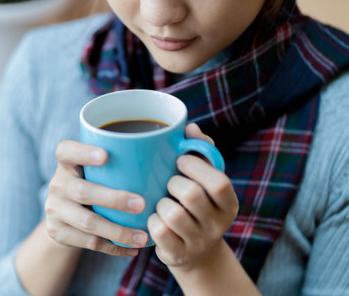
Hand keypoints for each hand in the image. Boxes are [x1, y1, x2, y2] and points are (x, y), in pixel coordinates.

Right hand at [45, 140, 147, 256]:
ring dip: (118, 231)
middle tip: (141, 204)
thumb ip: (118, 161)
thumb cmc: (94, 183)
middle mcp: (57, 184)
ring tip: (143, 236)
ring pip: (88, 222)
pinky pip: (89, 243)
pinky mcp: (58, 232)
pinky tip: (133, 248)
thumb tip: (167, 151)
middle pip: (82, 191)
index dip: (83, 152)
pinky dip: (114, 247)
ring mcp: (55, 210)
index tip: (106, 155)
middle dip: (114, 199)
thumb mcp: (96, 169)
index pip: (66, 151)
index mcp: (66, 162)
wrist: (64, 214)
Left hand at [147, 123, 238, 270]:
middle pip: (192, 195)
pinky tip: (155, 219)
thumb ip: (202, 151)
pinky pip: (158, 231)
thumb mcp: (205, 180)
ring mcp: (198, 242)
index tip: (180, 160)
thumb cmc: (196, 204)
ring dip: (160, 203)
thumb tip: (189, 127)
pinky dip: (152, 221)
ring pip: (172, 214)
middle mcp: (218, 224)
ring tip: (162, 202)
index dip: (196, 166)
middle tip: (169, 182)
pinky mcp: (178, 254)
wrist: (194, 251)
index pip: (218, 182)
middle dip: (173, 183)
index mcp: (229, 203)